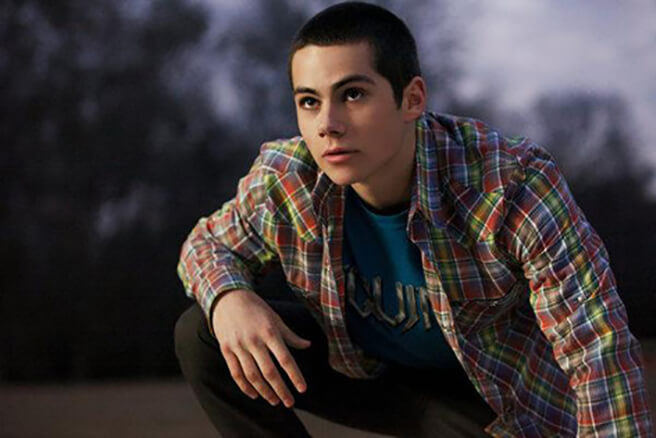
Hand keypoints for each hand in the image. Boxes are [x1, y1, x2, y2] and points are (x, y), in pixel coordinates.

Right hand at [211, 289, 310, 407]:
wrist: (227, 298)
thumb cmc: (256, 308)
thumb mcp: (275, 318)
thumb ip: (290, 335)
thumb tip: (307, 345)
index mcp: (270, 332)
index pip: (285, 359)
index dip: (295, 376)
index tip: (302, 389)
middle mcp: (254, 340)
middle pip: (269, 372)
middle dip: (281, 390)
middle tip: (290, 403)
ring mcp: (239, 346)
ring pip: (252, 376)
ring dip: (264, 392)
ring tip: (274, 401)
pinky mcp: (226, 350)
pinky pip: (236, 373)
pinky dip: (245, 387)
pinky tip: (255, 394)